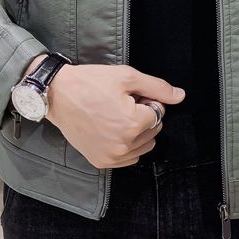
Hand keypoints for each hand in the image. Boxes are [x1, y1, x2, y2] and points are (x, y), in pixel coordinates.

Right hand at [42, 61, 185, 168]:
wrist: (57, 95)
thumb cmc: (91, 83)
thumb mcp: (127, 77)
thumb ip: (157, 87)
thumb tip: (180, 96)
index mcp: (134, 123)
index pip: (158, 112)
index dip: (147, 100)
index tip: (128, 95)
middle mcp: (125, 145)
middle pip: (153, 130)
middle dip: (143, 117)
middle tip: (122, 104)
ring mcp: (112, 156)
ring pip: (144, 146)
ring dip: (138, 132)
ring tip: (116, 116)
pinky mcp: (101, 162)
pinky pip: (129, 159)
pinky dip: (127, 146)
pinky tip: (112, 130)